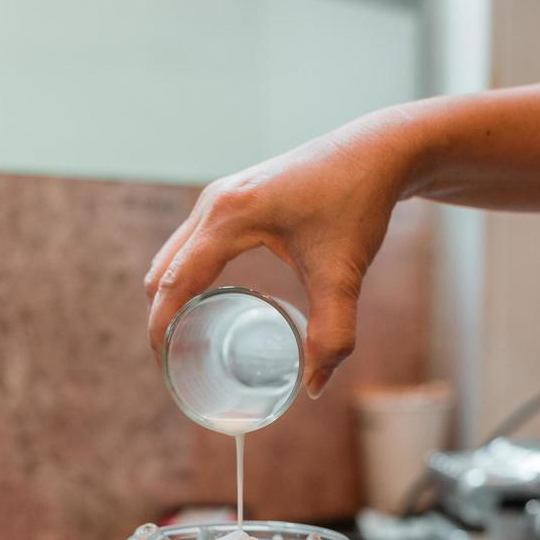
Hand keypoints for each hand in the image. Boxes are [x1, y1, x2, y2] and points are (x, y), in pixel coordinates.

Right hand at [145, 108, 417, 397]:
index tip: (164, 368)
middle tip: (175, 362)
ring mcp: (220, 196)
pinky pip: (192, 243)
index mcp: (229, 217)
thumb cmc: (358, 206)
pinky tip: (201, 302)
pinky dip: (185, 276)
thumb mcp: (343, 277)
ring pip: (174, 254)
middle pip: (163, 270)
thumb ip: (333, 335)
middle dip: (160, 318)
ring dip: (169, 295)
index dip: (161, 328)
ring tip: (184, 339)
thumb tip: (314, 387)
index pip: (174, 282)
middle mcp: (214, 202)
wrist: (379, 151)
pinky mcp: (234, 196)